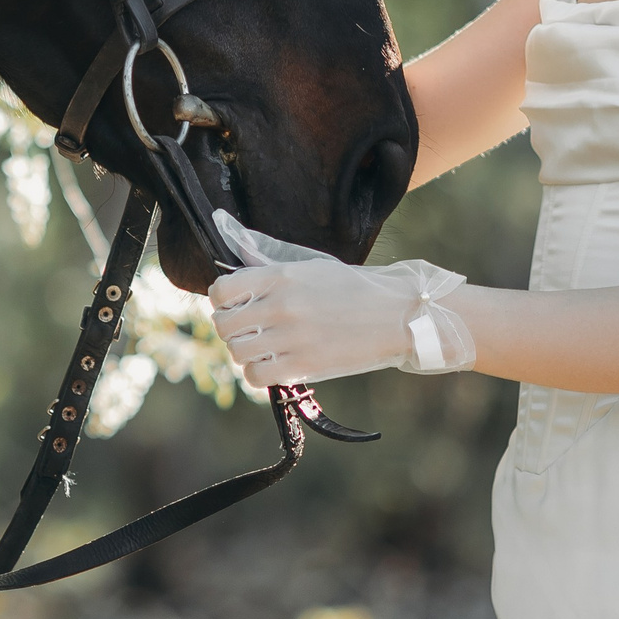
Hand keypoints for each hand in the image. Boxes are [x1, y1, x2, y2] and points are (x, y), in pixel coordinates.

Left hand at [209, 256, 416, 388]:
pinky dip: (258, 374)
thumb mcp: (312, 266)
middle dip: (231, 329)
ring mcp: (292, 337)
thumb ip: (269, 261)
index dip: (221, 301)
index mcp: (281, 276)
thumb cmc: (355, 289)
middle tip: (247, 330)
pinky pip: (256, 376)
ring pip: (237, 352)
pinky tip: (273, 365)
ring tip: (261, 348)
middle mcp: (282, 305)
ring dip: (244, 353)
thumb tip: (237, 242)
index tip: (234, 305)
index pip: (222, 290)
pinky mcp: (304, 365)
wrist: (397, 316)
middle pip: (224, 325)